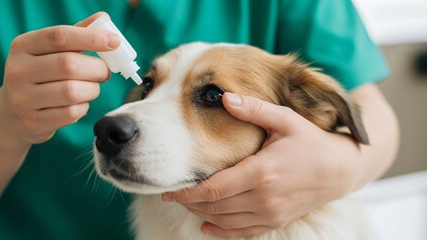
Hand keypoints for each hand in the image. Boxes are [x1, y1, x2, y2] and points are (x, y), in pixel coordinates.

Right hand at [0, 12, 118, 143]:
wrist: (14, 113)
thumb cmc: (42, 75)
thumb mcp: (51, 51)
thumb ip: (77, 34)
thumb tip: (104, 19)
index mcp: (23, 46)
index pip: (59, 36)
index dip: (91, 38)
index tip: (114, 42)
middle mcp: (18, 71)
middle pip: (69, 65)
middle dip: (97, 69)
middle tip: (105, 72)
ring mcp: (23, 98)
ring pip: (73, 92)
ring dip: (92, 90)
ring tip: (91, 88)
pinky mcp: (34, 122)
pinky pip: (72, 113)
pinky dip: (83, 107)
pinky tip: (78, 103)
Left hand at [162, 92, 361, 237]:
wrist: (339, 170)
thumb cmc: (311, 141)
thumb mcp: (285, 119)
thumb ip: (254, 108)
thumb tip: (225, 96)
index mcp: (261, 172)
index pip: (213, 188)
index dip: (187, 191)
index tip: (169, 189)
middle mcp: (263, 198)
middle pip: (214, 206)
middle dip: (189, 202)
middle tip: (171, 194)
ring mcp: (270, 213)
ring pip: (225, 221)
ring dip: (201, 214)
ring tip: (186, 204)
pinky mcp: (276, 221)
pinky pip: (242, 233)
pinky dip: (221, 232)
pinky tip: (206, 227)